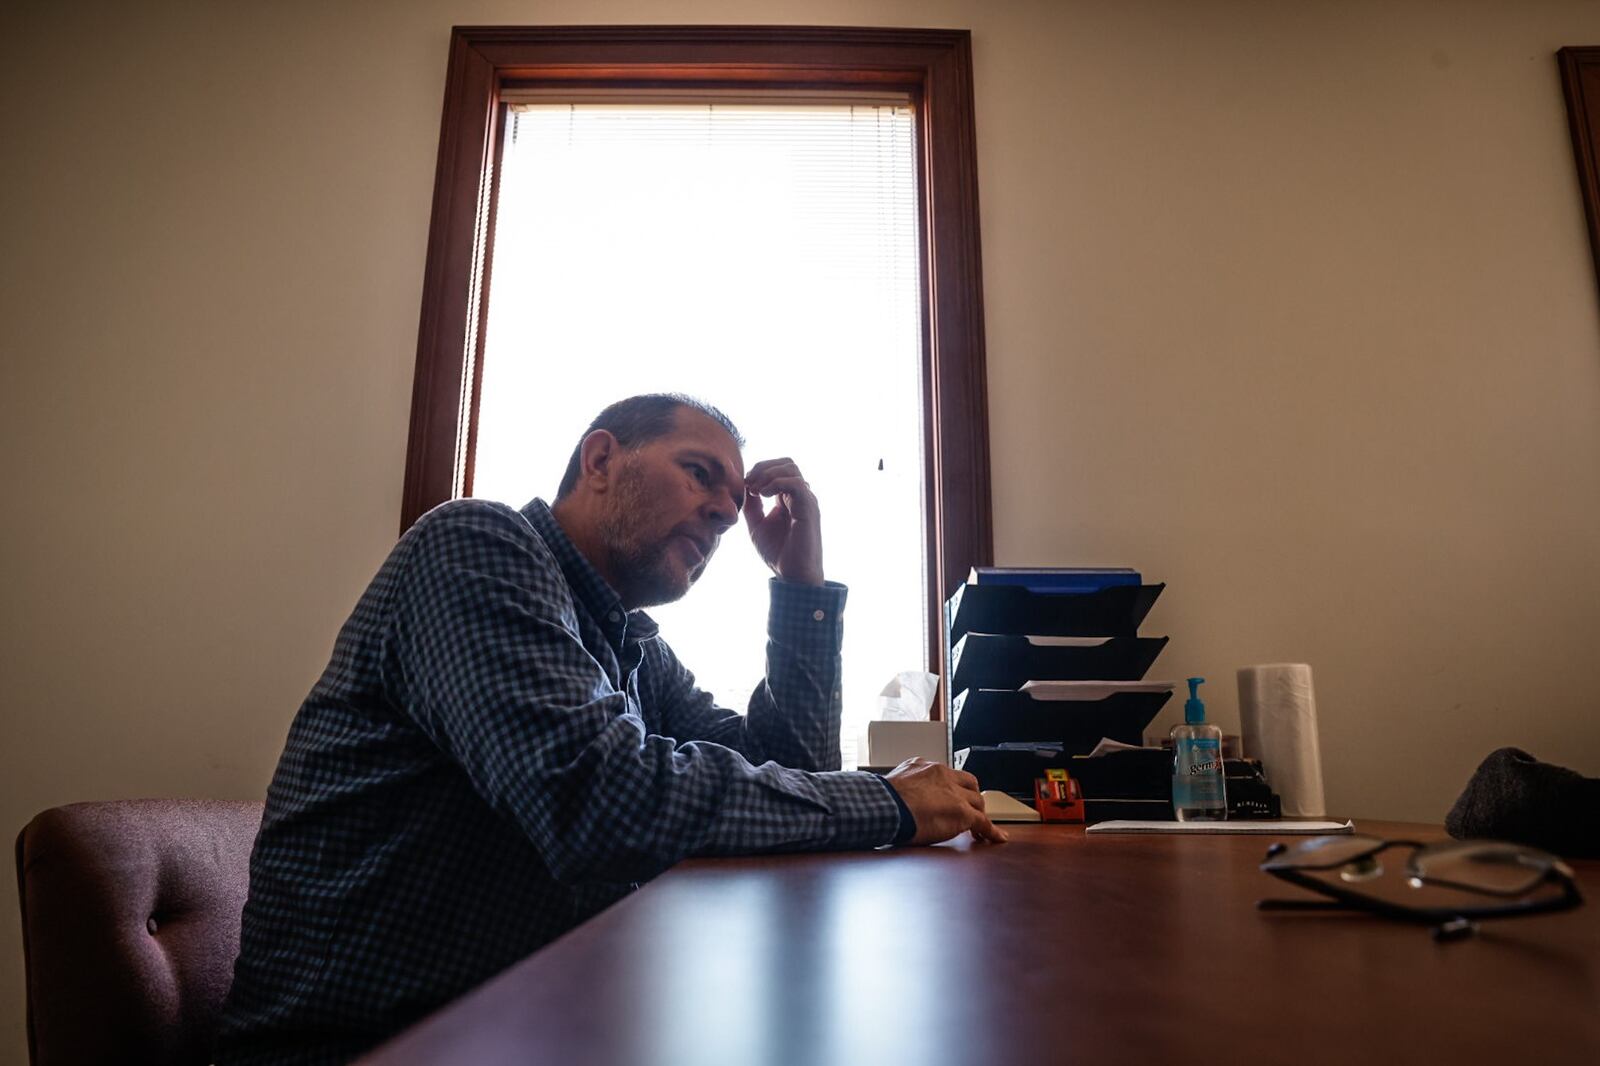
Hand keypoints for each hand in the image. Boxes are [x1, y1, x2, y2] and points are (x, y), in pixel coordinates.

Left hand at [742, 457, 823, 585]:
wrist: (793, 575)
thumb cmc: (778, 553)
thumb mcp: (757, 525)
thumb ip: (751, 506)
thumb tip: (745, 486)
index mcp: (788, 499)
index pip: (778, 469)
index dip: (759, 470)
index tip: (744, 485)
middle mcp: (799, 496)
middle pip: (786, 463)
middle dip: (764, 467)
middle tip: (750, 483)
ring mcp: (806, 500)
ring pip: (791, 469)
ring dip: (768, 474)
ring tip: (756, 490)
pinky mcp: (809, 507)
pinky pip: (796, 483)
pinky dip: (777, 483)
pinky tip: (764, 495)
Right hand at [885, 758, 1008, 844]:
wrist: (885, 806)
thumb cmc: (882, 800)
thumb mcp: (893, 783)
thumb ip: (904, 785)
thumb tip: (898, 795)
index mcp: (925, 767)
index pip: (947, 775)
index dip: (953, 788)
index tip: (951, 795)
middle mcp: (943, 775)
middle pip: (968, 784)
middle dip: (971, 797)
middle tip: (969, 810)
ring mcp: (955, 793)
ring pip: (978, 802)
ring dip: (979, 814)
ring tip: (979, 827)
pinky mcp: (962, 812)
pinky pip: (984, 822)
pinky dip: (992, 831)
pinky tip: (997, 837)